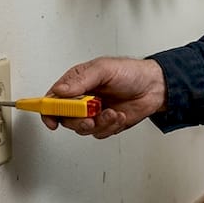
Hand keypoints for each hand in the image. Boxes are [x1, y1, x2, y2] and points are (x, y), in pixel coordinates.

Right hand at [42, 57, 165, 138]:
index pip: (53, 99)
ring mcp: (94, 113)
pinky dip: (110, 126)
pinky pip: (100, 133)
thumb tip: (60, 90)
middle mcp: (82, 99)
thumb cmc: (131, 72)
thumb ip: (81, 80)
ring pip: (82, 128)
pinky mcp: (106, 123)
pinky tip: (120, 115)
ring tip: (112, 113)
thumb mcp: (104, 69)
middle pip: (65, 118)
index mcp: (77, 83)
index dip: (48, 110)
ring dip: (98, 123)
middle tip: (90, 117)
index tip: (51, 119)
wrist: (155, 86)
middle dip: (77, 121)